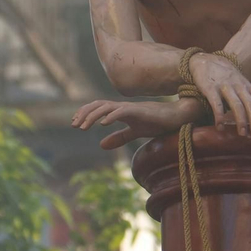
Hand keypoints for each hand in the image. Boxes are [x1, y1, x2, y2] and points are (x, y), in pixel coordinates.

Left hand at [72, 97, 206, 150]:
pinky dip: (111, 116)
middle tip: (73, 125)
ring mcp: (131, 108)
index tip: (74, 123)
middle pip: (98, 105)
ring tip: (82, 126)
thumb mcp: (135, 132)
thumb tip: (101, 145)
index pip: (98, 108)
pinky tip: (103, 124)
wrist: (177, 117)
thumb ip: (119, 137)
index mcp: (121, 111)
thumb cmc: (157, 123)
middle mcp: (123, 107)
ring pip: (106, 107)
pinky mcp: (139, 111)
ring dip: (93, 116)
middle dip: (84, 114)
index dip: (85, 113)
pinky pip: (122, 111)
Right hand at [188, 52, 250, 136]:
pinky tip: (220, 127)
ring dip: (240, 120)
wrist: (206, 60)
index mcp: (248, 88)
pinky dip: (219, 116)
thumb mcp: (245, 87)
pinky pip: (217, 104)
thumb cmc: (228, 77)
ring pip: (236, 104)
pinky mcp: (211, 88)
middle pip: (250, 104)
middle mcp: (239, 87)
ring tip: (242, 134)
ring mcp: (225, 87)